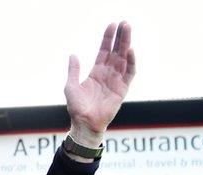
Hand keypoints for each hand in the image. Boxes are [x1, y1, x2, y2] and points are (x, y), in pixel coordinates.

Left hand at [64, 22, 135, 146]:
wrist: (84, 123)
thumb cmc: (77, 107)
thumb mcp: (71, 86)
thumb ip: (74, 70)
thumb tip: (73, 54)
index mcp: (96, 72)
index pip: (104, 51)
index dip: (108, 39)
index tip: (111, 25)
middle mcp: (108, 74)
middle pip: (116, 51)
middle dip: (120, 37)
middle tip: (124, 23)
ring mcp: (116, 80)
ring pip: (124, 58)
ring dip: (126, 44)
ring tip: (128, 30)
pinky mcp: (122, 89)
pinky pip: (129, 73)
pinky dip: (131, 61)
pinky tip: (129, 50)